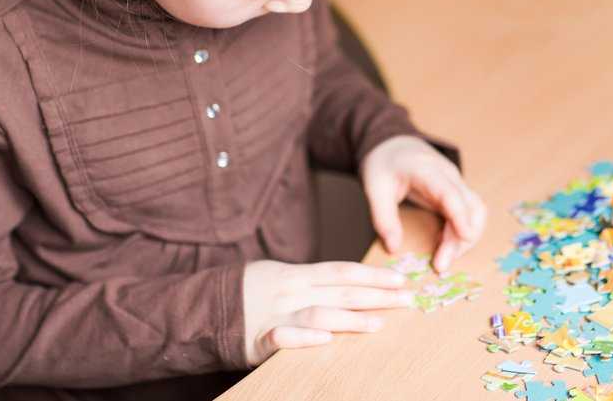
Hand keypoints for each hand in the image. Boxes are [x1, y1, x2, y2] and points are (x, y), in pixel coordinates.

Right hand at [242, 260, 411, 365]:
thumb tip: (352, 284)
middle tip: (408, 300)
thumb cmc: (251, 292)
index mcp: (297, 275)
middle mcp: (290, 291)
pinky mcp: (259, 339)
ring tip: (378, 324)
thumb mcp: (283, 278)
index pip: (342, 271)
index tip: (401, 278)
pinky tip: (325, 340)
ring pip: (319, 313)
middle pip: (340, 291)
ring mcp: (275, 314)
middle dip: (377, 295)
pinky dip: (304, 337)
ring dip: (350, 319)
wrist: (204, 307)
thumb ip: (313, 282)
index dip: (373, 274)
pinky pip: (283, 337)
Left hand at [361, 135, 486, 272]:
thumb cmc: (383, 164)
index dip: (460, 215)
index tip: (465, 237)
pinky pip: (469, 214)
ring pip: (475, 211)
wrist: (392, 145)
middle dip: (462, 238)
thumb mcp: (374, 188)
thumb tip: (394, 248)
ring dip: (466, 239)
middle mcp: (448, 175)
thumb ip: (383, 218)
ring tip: (444, 260)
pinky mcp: (456, 192)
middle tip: (441, 265)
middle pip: (470, 206)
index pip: (450, 193)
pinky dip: (462, 233)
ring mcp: (455, 183)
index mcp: (426, 170)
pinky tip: (446, 248)